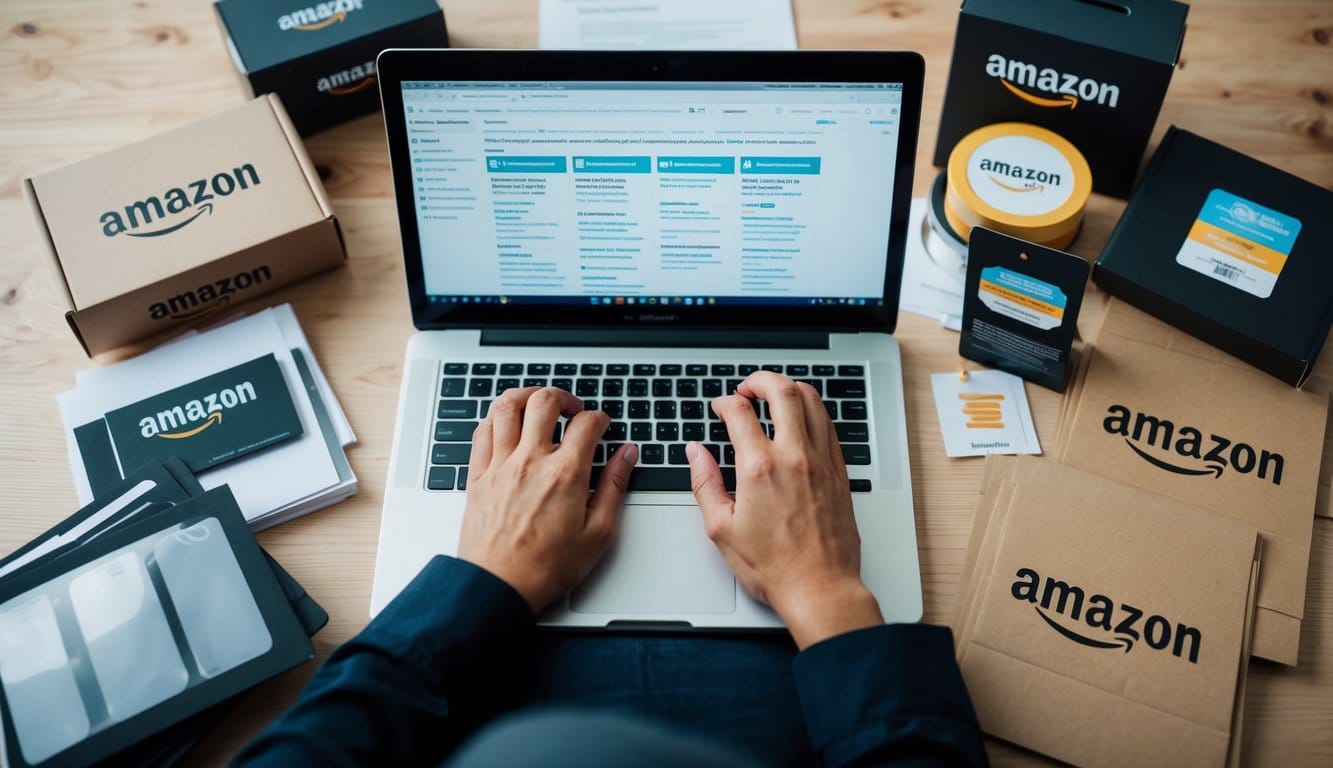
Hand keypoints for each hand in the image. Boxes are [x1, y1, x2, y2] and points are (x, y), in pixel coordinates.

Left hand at [458, 386, 637, 613]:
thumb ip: (614, 487)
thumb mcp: (598, 533)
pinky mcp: (477, 476)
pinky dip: (496, 418)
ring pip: (508, 406)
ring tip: (538, 405)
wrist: (498, 587)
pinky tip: (507, 424)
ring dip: (527, 396)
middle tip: (572, 409)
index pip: (587, 424)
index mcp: (565, 474)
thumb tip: (627, 455)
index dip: (600, 418)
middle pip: (545, 401)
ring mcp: (500, 465)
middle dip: (564, 397)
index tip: (602, 425)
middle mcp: (531, 461)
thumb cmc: (546, 568)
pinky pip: (483, 430)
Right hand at [687, 372, 882, 648]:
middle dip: (760, 380)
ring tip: (774, 395)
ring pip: (812, 401)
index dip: (724, 402)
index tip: (720, 408)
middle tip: (747, 388)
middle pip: (782, 391)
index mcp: (760, 469)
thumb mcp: (721, 528)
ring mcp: (821, 462)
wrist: (820, 589)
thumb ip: (705, 483)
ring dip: (790, 388)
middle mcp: (794, 457)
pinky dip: (812, 411)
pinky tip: (800, 420)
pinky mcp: (839, 472)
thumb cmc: (773, 567)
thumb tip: (697, 453)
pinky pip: (828, 425)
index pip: (740, 412)